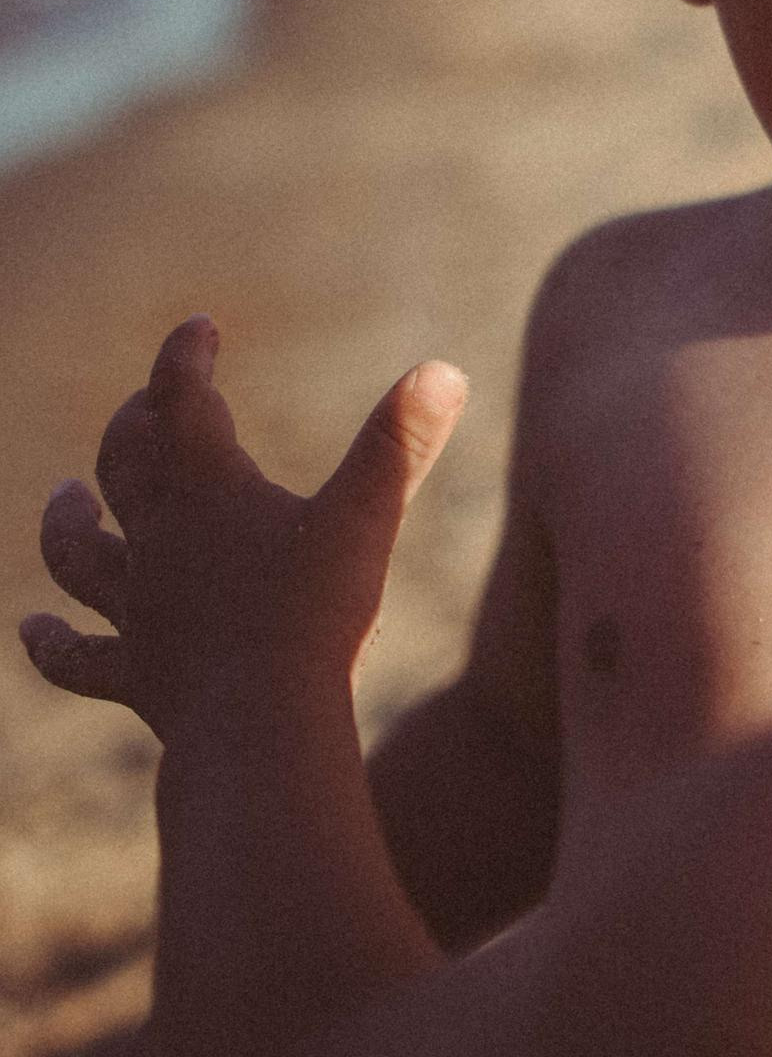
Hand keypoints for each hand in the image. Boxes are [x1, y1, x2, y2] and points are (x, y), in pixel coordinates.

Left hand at [20, 319, 465, 740]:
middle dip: (132, 427)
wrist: (258, 728)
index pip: (180, 397)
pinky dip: (51, 644)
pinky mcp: (136, 674)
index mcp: (208, 490)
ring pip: (80, 555)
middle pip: (124, 465)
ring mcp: (139, 610)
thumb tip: (444, 369)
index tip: (198, 328)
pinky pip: (79, 657)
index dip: (184, 355)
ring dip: (67, 524)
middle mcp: (159, 541)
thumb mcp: (368, 519)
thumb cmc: (316, 619)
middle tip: (144, 408)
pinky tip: (29, 632)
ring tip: (63, 500)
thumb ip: (400, 442)